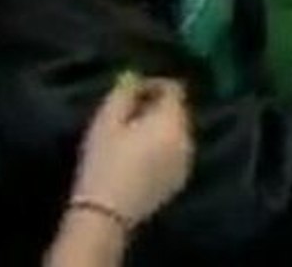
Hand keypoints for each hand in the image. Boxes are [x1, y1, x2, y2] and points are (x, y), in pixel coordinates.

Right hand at [71, 77, 192, 226]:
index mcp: (173, 120)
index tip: (130, 92)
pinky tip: (140, 158)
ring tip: (131, 136)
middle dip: (156, 106)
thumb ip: (123, 92)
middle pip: (177, 110)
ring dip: (160, 128)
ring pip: (177, 132)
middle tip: (127, 113)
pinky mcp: (179, 181)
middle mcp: (188, 138)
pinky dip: (163, 148)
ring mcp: (187, 161)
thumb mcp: (106, 122)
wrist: (106, 215)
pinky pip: (175, 153)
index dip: (153, 84)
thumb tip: (133, 76)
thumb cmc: (104, 163)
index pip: (173, 88)